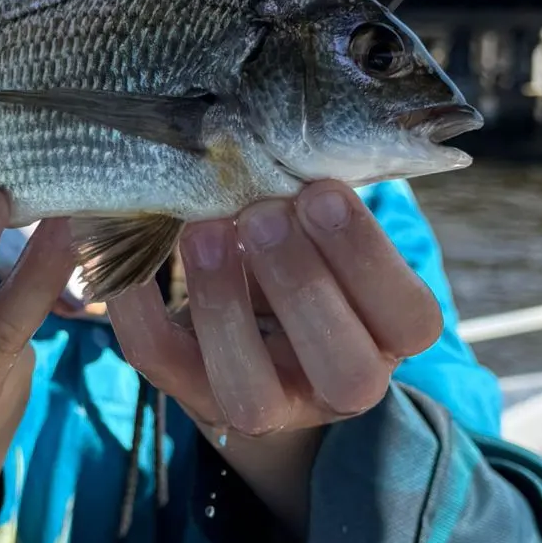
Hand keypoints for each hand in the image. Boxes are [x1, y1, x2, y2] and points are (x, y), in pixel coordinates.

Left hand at [105, 180, 442, 536]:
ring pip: (250, 393)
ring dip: (223, 309)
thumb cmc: (305, 251)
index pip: (410, 319)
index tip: (321, 192)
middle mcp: (342, 387)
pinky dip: (140, 311)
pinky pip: (162, 365)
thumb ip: (326, 203)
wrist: (252, 318)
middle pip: (344, 370)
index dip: (367, 258)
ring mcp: (270, 408)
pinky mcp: (198, 400)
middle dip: (302, 287)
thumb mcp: (329, 230)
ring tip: (204, 230)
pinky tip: (131, 259)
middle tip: (262, 215)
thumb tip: (289, 134)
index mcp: (389, 339)